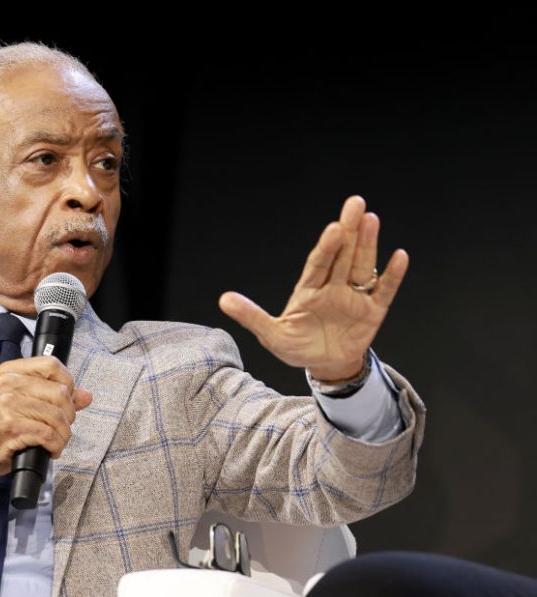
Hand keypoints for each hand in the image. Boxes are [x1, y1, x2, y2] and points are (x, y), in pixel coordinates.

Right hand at [0, 355, 92, 490]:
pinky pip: (48, 434)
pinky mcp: (10, 425)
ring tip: (57, 441)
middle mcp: (8, 383)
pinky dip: (55, 445)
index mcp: (11, 371)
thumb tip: (85, 395)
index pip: (52, 364)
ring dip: (63, 435)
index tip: (67, 399)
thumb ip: (56, 397)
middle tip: (62, 427)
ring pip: (56, 416)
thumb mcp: (23, 404)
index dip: (68, 383)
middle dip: (69, 415)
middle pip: (59, 392)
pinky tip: (50, 449)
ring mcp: (7, 404)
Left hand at [218, 195, 408, 380]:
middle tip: (355, 204)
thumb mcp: (271, 334)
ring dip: (368, 245)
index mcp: (309, 289)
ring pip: (362, 267)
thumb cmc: (296, 347)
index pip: (319, 263)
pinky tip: (399, 257)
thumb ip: (251, 316)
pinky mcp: (372, 312)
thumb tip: (223, 300)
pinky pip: (384, 291)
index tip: (334, 228)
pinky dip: (392, 276)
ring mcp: (353, 298)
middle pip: (342, 256)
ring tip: (371, 220)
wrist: (323, 366)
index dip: (327, 247)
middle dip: (349, 232)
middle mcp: (333, 287)